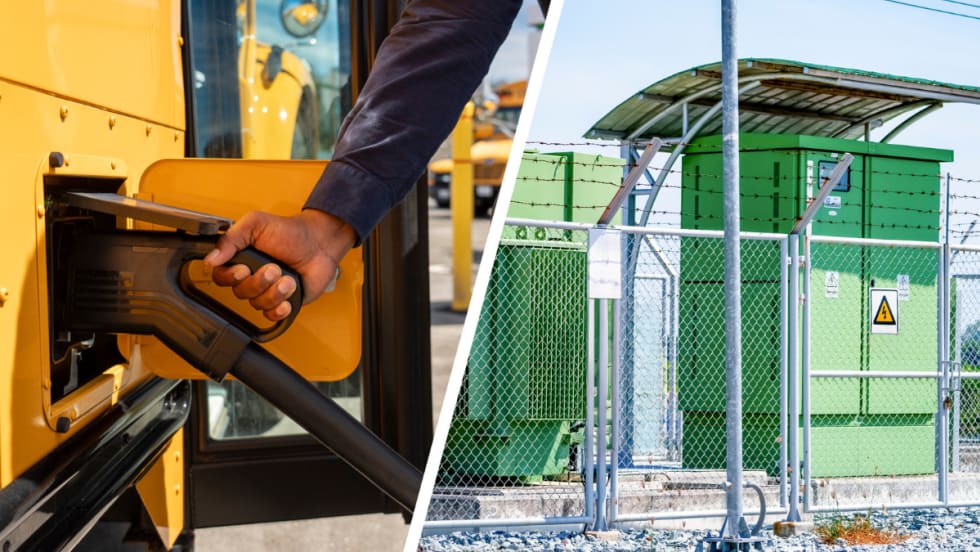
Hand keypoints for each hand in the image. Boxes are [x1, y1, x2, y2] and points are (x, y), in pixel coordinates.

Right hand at [203, 209, 356, 320]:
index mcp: (241, 259)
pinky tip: (286, 301)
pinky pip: (272, 315)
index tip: (244, 269)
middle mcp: (252, 277)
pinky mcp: (283, 301)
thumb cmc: (291, 232)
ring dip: (274, 292)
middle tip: (274, 268)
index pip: (222, 277)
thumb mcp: (256, 224)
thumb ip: (232, 238)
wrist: (320, 243)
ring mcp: (267, 291)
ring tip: (288, 279)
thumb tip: (211, 259)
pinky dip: (278, 310)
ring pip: (258, 304)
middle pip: (240, 292)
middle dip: (259, 282)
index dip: (230, 277)